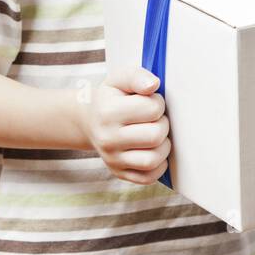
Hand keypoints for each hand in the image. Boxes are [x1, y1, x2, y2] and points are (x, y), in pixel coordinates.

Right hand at [80, 66, 171, 184]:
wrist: (91, 119)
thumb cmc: (112, 97)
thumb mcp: (120, 79)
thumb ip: (137, 77)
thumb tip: (153, 85)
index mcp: (108, 112)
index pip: (152, 109)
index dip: (158, 103)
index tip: (150, 101)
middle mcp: (107, 139)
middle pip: (155, 136)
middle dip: (163, 124)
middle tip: (155, 119)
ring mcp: (112, 159)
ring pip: (152, 160)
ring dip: (163, 146)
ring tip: (156, 135)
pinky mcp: (119, 173)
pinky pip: (148, 178)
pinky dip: (158, 166)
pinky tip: (153, 150)